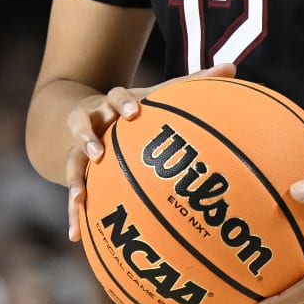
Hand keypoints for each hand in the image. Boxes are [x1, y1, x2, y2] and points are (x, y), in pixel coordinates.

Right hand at [63, 60, 236, 241]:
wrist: (80, 114)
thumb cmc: (131, 107)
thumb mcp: (155, 94)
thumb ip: (192, 82)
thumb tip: (232, 66)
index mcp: (112, 105)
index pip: (115, 97)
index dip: (123, 104)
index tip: (133, 113)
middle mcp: (91, 123)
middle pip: (82, 126)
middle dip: (87, 138)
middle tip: (97, 153)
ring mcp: (78, 148)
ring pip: (71, 161)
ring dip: (73, 179)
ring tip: (79, 198)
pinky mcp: (75, 171)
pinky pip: (72, 193)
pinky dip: (74, 214)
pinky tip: (76, 236)